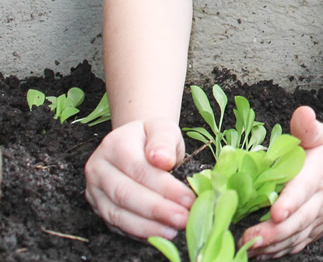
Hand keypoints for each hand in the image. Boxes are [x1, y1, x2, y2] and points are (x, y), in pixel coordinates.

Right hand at [84, 118, 194, 240]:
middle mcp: (98, 168)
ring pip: (117, 214)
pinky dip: (138, 232)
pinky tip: (159, 233)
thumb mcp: (163, 128)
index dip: (165, 187)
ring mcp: (95, 190)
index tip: (189, 198)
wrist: (136, 140)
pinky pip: (116, 224)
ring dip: (147, 226)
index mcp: (114, 145)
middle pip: (125, 194)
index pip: (139, 170)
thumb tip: (162, 160)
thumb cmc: (153, 136)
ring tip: (173, 230)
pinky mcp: (98, 207)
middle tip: (183, 218)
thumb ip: (164, 141)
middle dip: (157, 210)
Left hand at [241, 106, 322, 257]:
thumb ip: (308, 127)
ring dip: (273, 245)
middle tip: (251, 237)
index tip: (275, 212)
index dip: (291, 201)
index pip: (305, 187)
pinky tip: (257, 253)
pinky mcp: (315, 229)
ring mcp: (319, 217)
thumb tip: (302, 113)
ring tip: (248, 247)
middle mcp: (322, 198)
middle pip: (301, 219)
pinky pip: (297, 244)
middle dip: (276, 231)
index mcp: (321, 172)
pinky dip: (278, 251)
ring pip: (297, 235)